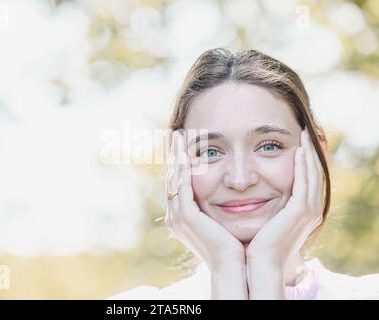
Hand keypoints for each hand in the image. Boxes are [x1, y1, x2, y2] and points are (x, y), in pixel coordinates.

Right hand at [165, 130, 244, 268]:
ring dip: (176, 156)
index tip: (184, 145)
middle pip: (171, 178)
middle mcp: (174, 216)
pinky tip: (187, 151)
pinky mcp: (185, 216)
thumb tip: (226, 190)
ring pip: (173, 178)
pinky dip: (184, 167)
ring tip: (179, 136)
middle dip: (174, 156)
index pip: (177, 184)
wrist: (234, 265)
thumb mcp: (221, 220)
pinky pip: (182, 184)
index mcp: (181, 217)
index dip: (179, 163)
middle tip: (177, 135)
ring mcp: (177, 216)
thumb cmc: (234, 244)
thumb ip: (215, 206)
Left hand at [246, 127, 323, 297]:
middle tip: (304, 133)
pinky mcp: (300, 211)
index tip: (298, 143)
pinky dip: (303, 165)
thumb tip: (251, 187)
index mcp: (303, 211)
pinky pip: (305, 182)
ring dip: (309, 154)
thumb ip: (267, 202)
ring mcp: (308, 211)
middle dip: (310, 153)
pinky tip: (299, 150)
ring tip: (303, 135)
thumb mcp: (265, 217)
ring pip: (313, 175)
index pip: (309, 180)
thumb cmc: (256, 242)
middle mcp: (311, 210)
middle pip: (315, 174)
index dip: (306, 161)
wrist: (257, 261)